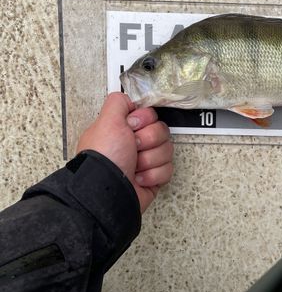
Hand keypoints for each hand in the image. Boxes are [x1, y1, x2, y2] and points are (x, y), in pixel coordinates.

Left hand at [76, 92, 173, 212]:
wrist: (108, 193)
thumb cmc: (104, 159)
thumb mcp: (107, 122)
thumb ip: (118, 103)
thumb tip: (130, 98)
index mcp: (123, 129)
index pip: (150, 114)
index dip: (144, 120)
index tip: (132, 127)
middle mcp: (134, 144)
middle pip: (162, 131)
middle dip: (149, 141)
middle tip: (134, 148)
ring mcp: (144, 162)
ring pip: (167, 150)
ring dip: (150, 160)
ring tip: (134, 167)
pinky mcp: (153, 178)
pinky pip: (168, 169)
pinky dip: (153, 175)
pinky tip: (139, 179)